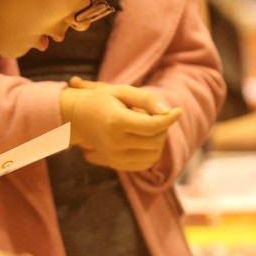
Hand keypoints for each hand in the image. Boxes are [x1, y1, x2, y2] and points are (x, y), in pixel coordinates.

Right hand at [61, 77, 182, 170]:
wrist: (77, 119)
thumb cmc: (101, 101)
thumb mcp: (121, 91)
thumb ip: (145, 99)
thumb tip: (167, 112)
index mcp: (116, 121)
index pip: (152, 126)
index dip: (169, 119)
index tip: (178, 111)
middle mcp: (115, 142)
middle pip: (155, 140)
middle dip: (163, 127)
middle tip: (156, 115)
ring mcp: (115, 156)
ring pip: (153, 154)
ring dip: (158, 140)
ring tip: (148, 127)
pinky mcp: (116, 164)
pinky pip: (145, 164)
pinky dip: (152, 152)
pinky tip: (145, 139)